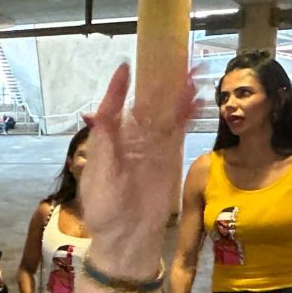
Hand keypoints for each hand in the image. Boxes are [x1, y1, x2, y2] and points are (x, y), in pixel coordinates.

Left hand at [80, 63, 199, 272]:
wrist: (127, 236)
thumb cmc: (104, 208)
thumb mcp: (97, 174)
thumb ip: (103, 142)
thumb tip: (95, 111)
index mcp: (110, 141)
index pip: (114, 108)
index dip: (119, 89)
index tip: (125, 68)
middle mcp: (132, 139)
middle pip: (146, 104)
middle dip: (157, 81)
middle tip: (170, 56)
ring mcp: (153, 147)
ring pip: (166, 113)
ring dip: (176, 93)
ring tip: (188, 71)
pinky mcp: (171, 157)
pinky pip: (179, 132)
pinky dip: (187, 115)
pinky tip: (196, 98)